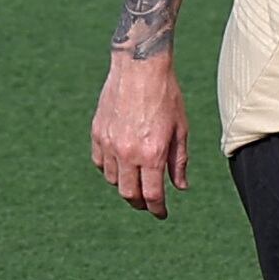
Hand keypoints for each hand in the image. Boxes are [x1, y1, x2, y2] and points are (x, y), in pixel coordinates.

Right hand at [91, 49, 189, 216]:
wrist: (140, 66)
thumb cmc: (166, 95)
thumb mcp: (181, 129)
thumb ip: (179, 161)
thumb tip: (180, 187)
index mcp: (152, 153)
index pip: (151, 194)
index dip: (157, 209)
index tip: (161, 213)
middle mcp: (127, 152)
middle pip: (128, 193)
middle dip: (139, 203)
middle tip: (147, 203)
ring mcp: (109, 143)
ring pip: (112, 179)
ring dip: (124, 185)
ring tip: (135, 181)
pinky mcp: (97, 132)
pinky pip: (99, 162)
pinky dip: (108, 169)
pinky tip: (119, 165)